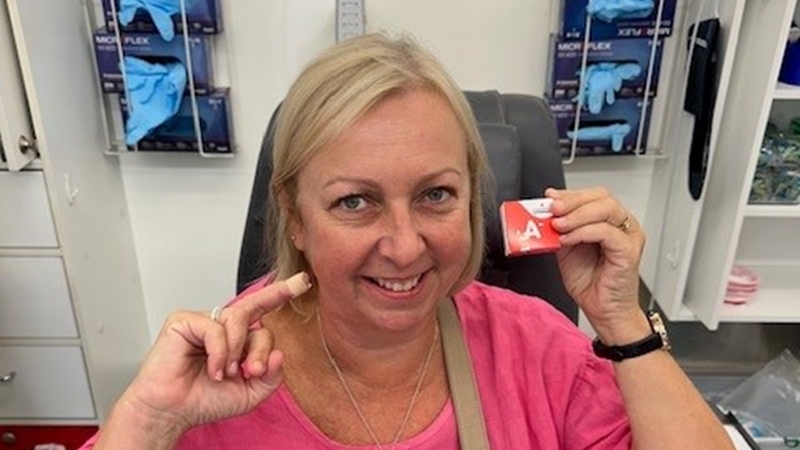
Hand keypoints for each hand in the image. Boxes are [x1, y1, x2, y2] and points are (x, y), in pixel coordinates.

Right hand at [117, 273, 310, 434]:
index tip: (303, 280)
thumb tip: (280, 353)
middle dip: (260, 347)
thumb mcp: (250, 393)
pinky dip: (219, 352)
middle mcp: (223, 325)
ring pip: (238, 320)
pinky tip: (212, 370)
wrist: (171, 412)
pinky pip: (215, 328)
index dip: (282, 292)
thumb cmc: (204, 401)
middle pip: (257, 316)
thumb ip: (271, 376)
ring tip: (225, 374)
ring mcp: (204, 320)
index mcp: (238, 337)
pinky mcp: (184, 320)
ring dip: (236, 352)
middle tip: (252, 371)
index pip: (264, 311)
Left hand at [546, 188, 648, 343]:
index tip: (549, 198)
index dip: (570, 194)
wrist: (603, 311)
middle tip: (552, 209)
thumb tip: (544, 212)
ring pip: (606, 209)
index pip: (592, 195)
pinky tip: (568, 239)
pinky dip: (583, 232)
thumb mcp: (566, 248)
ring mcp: (628, 237)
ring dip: (577, 214)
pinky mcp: (629, 251)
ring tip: (558, 225)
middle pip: (601, 197)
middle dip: (572, 200)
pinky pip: (606, 232)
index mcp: (608, 221)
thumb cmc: (590, 282)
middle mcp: (622, 225)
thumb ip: (558, 229)